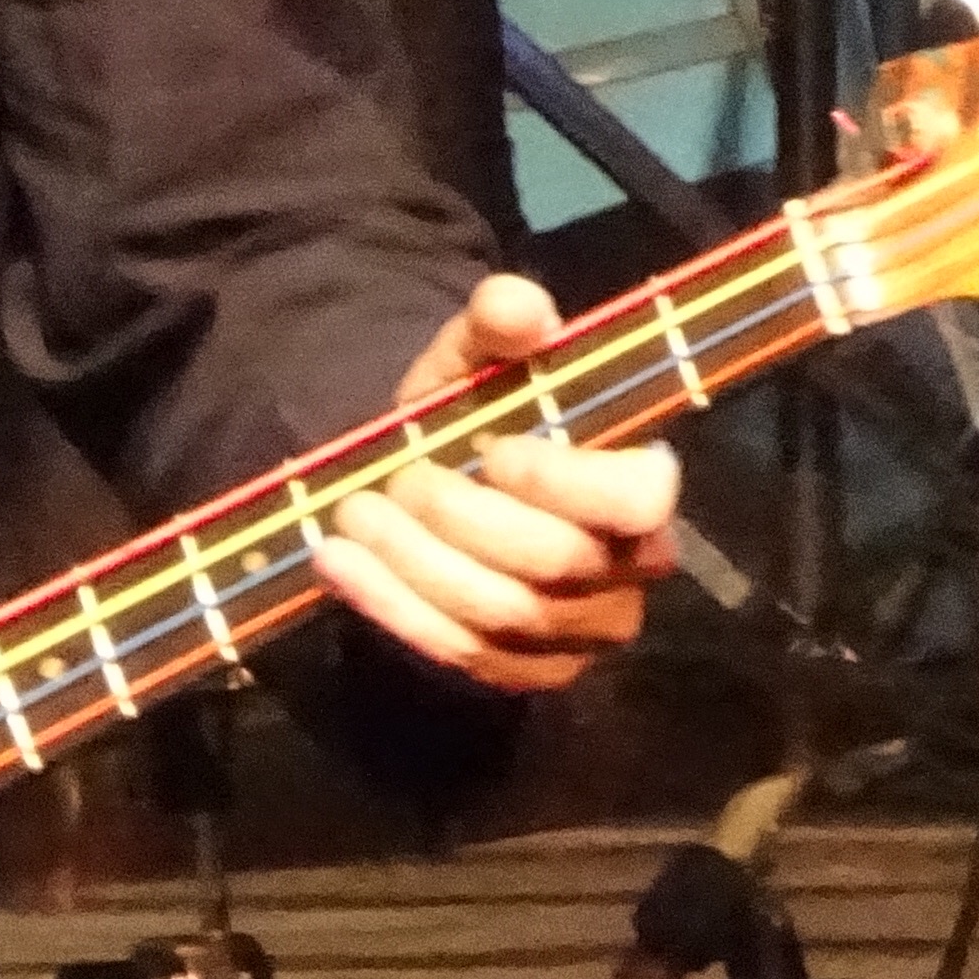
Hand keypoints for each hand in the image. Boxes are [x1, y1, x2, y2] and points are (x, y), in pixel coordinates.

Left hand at [317, 274, 680, 693]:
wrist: (441, 479)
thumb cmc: (478, 416)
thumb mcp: (480, 356)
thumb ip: (500, 322)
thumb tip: (516, 306)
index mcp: (641, 485)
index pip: (635, 500)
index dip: (563, 481)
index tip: (491, 448)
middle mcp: (630, 571)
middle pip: (550, 564)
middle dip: (458, 519)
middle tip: (394, 479)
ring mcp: (581, 633)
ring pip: (500, 615)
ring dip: (414, 562)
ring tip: (352, 513)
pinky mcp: (528, 672)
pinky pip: (462, 655)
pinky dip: (392, 607)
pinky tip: (337, 562)